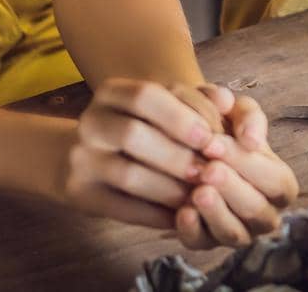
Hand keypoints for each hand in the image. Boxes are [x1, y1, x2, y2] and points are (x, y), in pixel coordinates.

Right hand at [63, 78, 214, 234]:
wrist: (89, 160)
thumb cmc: (144, 128)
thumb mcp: (165, 108)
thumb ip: (198, 101)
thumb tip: (227, 101)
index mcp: (112, 93)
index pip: (146, 95)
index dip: (182, 115)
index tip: (212, 136)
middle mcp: (90, 121)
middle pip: (133, 134)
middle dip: (178, 155)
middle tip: (209, 172)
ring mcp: (80, 159)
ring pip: (128, 174)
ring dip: (170, 188)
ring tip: (198, 195)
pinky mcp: (80, 193)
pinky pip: (121, 207)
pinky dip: (155, 214)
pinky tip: (180, 215)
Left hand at [173, 84, 299, 248]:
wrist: (189, 140)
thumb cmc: (223, 126)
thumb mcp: (238, 111)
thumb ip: (249, 116)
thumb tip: (252, 139)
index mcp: (279, 183)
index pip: (275, 180)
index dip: (248, 163)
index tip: (214, 143)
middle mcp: (264, 214)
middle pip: (256, 209)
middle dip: (232, 188)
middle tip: (207, 169)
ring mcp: (237, 231)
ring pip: (233, 232)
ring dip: (216, 212)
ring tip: (197, 191)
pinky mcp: (206, 241)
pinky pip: (202, 243)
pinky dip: (193, 229)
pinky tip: (182, 211)